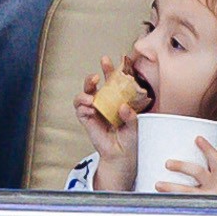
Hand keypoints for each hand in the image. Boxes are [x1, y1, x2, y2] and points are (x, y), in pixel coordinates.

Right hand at [74, 54, 138, 191]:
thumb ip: (131, 116)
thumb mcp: (136, 125)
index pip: (112, 81)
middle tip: (95, 76)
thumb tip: (122, 106)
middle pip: (93, 85)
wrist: (122, 155)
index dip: (110, 70)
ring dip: (85, 93)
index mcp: (116, 99)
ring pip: (83, 95)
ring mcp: (94, 110)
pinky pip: (80, 110)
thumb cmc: (131, 138)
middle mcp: (104, 102)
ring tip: (91, 98)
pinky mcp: (87, 119)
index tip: (108, 60)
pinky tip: (90, 109)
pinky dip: (83, 107)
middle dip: (91, 78)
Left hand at [155, 137, 216, 215]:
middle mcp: (216, 189)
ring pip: (188, 191)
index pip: (216, 160)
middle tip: (167, 163)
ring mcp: (207, 201)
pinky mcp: (199, 212)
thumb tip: (171, 160)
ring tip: (158, 184)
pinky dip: (173, 205)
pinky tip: (162, 203)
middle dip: (182, 166)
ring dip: (171, 187)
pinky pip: (185, 207)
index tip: (197, 138)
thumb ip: (201, 175)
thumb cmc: (216, 199)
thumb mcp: (215, 185)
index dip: (207, 148)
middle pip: (198, 172)